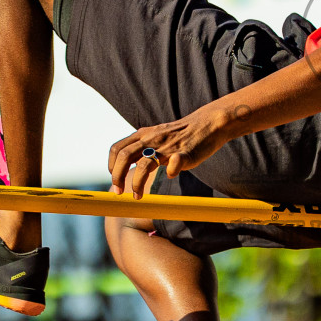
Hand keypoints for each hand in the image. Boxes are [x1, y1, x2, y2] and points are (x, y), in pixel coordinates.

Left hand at [107, 108, 235, 197]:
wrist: (208, 123)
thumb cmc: (182, 134)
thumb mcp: (157, 135)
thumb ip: (143, 147)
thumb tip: (131, 167)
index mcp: (143, 135)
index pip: (117, 148)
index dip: (112, 166)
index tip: (115, 180)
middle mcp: (151, 139)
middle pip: (124, 156)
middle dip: (117, 177)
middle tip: (119, 192)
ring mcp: (168, 146)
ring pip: (144, 164)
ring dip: (136, 182)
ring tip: (137, 196)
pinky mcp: (185, 153)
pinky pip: (175, 162)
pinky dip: (171, 171)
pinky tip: (170, 176)